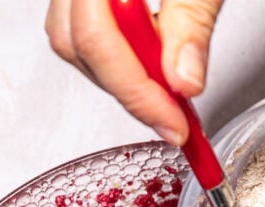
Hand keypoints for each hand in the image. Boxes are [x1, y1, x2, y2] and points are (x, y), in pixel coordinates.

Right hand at [46, 0, 223, 145]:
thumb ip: (191, 22)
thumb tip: (183, 83)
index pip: (95, 39)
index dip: (138, 94)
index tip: (176, 127)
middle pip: (75, 44)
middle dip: (128, 92)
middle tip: (174, 117)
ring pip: (73, 39)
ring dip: (121, 74)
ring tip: (167, 88)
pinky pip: (82, 25)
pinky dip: (118, 53)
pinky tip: (152, 61)